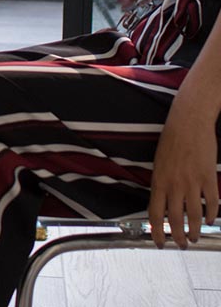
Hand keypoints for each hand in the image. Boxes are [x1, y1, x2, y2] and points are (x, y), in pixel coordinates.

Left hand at [149, 102, 218, 247]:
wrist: (189, 121)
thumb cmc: (172, 139)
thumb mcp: (159, 162)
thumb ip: (161, 183)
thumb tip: (162, 205)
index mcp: (159, 180)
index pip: (155, 214)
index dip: (156, 233)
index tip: (159, 243)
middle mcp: (174, 184)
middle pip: (175, 221)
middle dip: (178, 238)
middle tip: (182, 245)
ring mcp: (192, 182)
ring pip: (194, 217)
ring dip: (195, 231)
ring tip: (195, 236)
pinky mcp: (208, 178)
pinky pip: (211, 204)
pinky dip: (211, 215)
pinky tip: (210, 219)